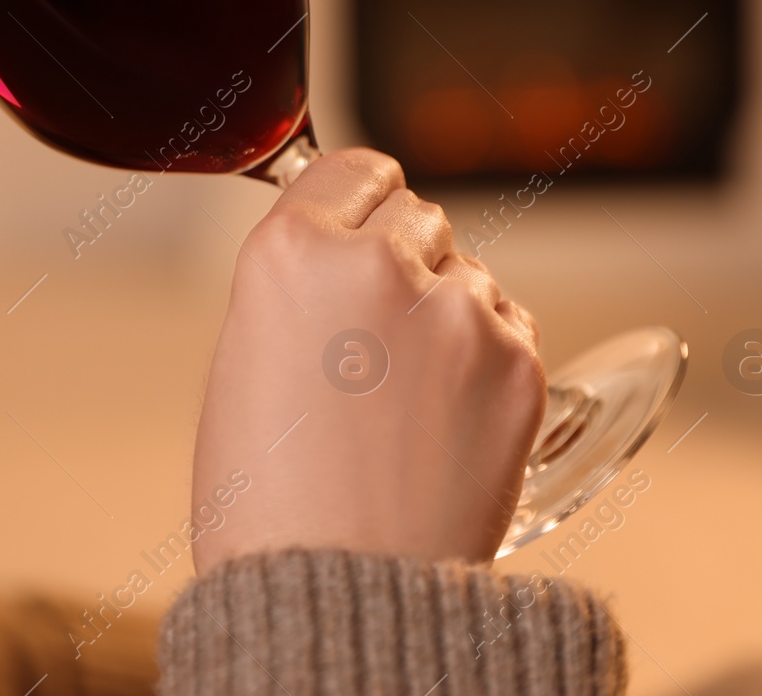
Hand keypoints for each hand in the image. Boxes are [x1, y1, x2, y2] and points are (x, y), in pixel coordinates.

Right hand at [191, 148, 544, 573]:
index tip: (359, 226)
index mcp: (290, 253)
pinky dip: (486, 357)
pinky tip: (447, 417)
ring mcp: (456, 311)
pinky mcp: (518, 362)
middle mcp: (378, 263)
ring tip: (409, 396)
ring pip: (468, 270)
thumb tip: (344, 256)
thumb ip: (297, 284)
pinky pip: (508, 325)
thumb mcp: (243, 360)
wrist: (341, 594)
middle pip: (415, 213)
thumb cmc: (271, 499)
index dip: (353, 204)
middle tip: (375, 336)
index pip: (349, 168)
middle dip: (401, 259)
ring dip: (446, 309)